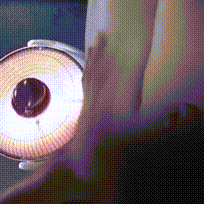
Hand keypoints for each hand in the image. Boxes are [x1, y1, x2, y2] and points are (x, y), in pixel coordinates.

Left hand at [54, 33, 145, 188]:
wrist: (69, 168)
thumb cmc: (93, 163)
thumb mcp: (111, 152)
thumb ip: (121, 132)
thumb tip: (134, 112)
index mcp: (102, 114)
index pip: (111, 86)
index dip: (119, 69)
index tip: (128, 52)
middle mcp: (93, 105)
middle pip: (97, 76)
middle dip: (103, 56)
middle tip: (106, 36)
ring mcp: (87, 105)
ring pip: (90, 77)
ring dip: (95, 58)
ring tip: (97, 41)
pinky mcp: (83, 108)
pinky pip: (86, 83)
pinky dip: (89, 69)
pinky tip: (91, 62)